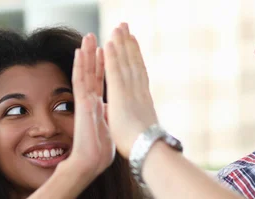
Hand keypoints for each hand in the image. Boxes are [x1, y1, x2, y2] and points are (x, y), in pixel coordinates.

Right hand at [60, 33, 113, 178]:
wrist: (89, 163)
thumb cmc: (98, 152)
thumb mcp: (106, 130)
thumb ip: (105, 118)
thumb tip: (108, 113)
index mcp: (97, 107)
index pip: (99, 81)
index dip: (101, 66)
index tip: (104, 50)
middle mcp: (90, 101)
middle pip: (91, 73)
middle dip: (92, 55)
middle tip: (92, 36)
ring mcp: (85, 101)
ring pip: (84, 73)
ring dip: (85, 54)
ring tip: (87, 37)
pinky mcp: (82, 104)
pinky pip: (80, 81)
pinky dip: (80, 66)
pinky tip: (80, 52)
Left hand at [102, 23, 158, 156]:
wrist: (145, 151)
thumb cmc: (143, 146)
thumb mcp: (141, 129)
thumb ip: (140, 120)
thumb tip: (144, 121)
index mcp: (143, 100)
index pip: (138, 74)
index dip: (135, 58)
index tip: (133, 44)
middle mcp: (139, 91)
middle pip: (134, 62)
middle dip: (129, 44)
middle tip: (126, 27)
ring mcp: (130, 91)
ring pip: (125, 62)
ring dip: (122, 43)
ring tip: (119, 27)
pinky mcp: (120, 94)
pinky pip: (115, 71)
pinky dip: (113, 56)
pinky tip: (109, 42)